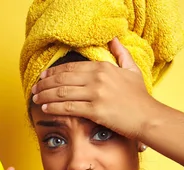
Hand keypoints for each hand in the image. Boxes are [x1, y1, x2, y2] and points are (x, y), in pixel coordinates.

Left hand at [31, 37, 161, 139]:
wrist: (148, 117)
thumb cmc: (140, 97)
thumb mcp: (133, 70)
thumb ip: (121, 54)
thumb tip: (114, 39)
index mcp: (104, 67)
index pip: (72, 67)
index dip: (54, 71)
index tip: (43, 76)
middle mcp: (98, 78)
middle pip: (63, 78)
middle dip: (45, 83)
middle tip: (34, 88)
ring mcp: (96, 94)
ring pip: (62, 92)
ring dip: (45, 95)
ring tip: (35, 98)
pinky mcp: (95, 110)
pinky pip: (68, 107)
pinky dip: (54, 107)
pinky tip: (45, 108)